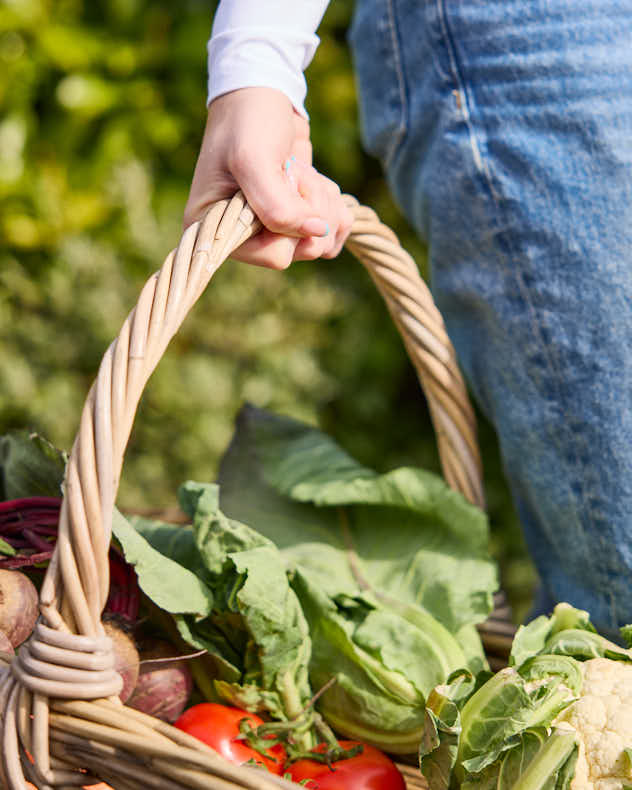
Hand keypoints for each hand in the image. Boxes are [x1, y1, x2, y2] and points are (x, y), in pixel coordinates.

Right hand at [183, 87, 352, 268]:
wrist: (263, 95)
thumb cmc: (246, 122)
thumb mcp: (254, 159)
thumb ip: (278, 206)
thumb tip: (318, 233)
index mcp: (217, 233)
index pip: (273, 255)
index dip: (290, 224)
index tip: (281, 182)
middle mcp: (244, 241)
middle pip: (303, 250)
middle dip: (309, 207)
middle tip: (292, 172)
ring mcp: (274, 234)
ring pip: (322, 243)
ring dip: (323, 203)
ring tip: (299, 172)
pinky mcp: (298, 223)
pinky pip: (334, 235)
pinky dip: (335, 206)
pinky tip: (314, 182)